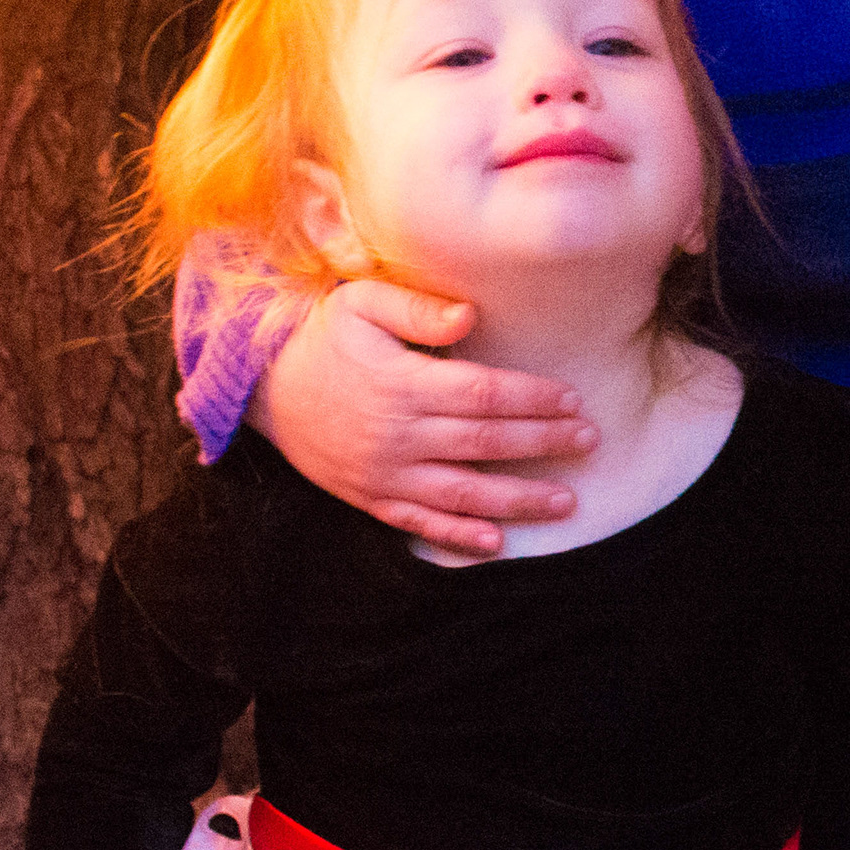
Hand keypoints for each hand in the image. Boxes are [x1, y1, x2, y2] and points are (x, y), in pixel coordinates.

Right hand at [248, 278, 596, 556]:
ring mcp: (384, 473)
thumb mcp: (360, 305)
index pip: (483, 394)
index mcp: (403, 384)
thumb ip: (415, 308)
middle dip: (543, 443)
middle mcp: (398, 434)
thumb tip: (469, 315)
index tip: (573, 398)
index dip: (532, 398)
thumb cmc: (322, 338)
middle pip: (485, 443)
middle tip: (590, 440)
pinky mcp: (371, 498)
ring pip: (463, 493)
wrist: (260, 389)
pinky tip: (496, 544)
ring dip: (519, 500)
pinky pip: (419, 524)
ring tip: (567, 500)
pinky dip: (458, 538)